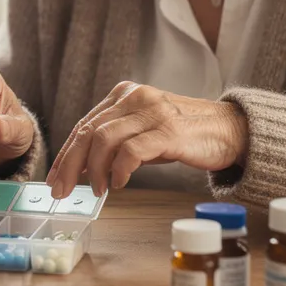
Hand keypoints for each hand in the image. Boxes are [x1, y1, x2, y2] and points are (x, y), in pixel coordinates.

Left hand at [47, 82, 248, 197]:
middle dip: (70, 165)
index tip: (54, 178)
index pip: (84, 125)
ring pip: (104, 139)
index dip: (66, 154)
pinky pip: (132, 151)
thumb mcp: (143, 134)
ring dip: (94, 170)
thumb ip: (115, 144)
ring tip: (96, 190)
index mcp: (124, 95)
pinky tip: (118, 184)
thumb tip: (81, 168)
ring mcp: (152, 112)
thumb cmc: (184, 135)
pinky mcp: (169, 131)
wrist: (230, 130)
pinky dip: (119, 170)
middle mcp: (135, 97)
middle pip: (88, 132)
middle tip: (61, 190)